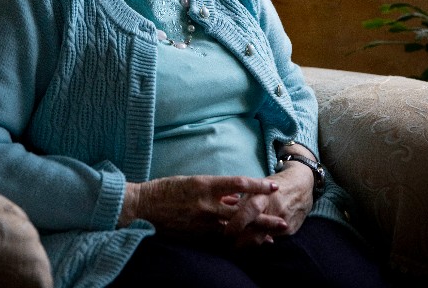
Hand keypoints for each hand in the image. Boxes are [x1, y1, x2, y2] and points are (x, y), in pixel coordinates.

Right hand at [118, 175, 280, 235]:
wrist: (144, 206)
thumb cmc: (167, 189)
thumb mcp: (192, 182)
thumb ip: (216, 190)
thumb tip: (238, 197)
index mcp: (205, 184)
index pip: (239, 184)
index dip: (258, 185)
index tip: (274, 185)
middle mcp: (206, 204)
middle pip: (242, 211)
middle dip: (264, 217)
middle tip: (283, 221)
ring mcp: (201, 222)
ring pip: (235, 229)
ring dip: (255, 234)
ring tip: (273, 237)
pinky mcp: (196, 236)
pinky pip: (221, 241)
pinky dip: (237, 243)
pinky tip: (249, 246)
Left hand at [222, 161, 313, 245]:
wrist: (302, 185)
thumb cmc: (274, 184)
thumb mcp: (258, 187)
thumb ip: (243, 201)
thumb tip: (224, 211)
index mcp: (264, 195)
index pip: (248, 211)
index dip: (236, 224)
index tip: (224, 233)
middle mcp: (274, 210)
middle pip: (254, 231)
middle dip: (238, 241)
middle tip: (226, 245)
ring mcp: (284, 222)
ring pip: (262, 239)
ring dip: (247, 245)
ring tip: (234, 248)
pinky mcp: (290, 231)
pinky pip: (272, 240)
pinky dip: (260, 242)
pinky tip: (251, 245)